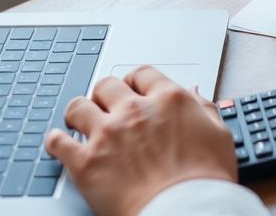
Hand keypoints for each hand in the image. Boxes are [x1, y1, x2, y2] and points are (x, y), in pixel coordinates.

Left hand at [45, 67, 235, 215]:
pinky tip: (59, 144)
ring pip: (78, 107)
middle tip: (105, 106)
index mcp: (168, 100)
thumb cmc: (205, 182)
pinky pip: (57, 142)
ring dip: (78, 113)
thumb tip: (196, 94)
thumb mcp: (220, 137)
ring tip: (78, 122)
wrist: (186, 213)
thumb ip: (205, 110)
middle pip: (106, 85)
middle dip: (104, 95)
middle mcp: (134, 111)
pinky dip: (56, 142)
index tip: (132, 89)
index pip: (143, 73)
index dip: (135, 81)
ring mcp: (107, 135)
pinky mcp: (85, 162)